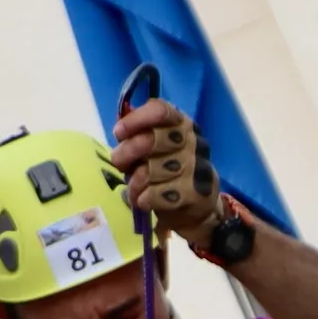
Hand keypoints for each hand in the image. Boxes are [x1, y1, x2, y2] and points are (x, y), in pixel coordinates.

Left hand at [111, 96, 218, 229]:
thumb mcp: (153, 149)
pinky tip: (145, 201)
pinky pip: (157, 194)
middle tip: (120, 163)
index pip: (160, 111)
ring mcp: (197, 167)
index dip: (135, 120)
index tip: (119, 133)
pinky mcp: (196, 193)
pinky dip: (144, 199)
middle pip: (151, 140)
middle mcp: (193, 141)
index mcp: (181, 124)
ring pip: (151, 171)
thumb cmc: (168, 172)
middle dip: (128, 152)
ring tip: (133, 190)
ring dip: (135, 182)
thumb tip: (120, 133)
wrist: (198, 207)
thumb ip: (138, 137)